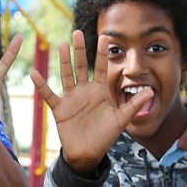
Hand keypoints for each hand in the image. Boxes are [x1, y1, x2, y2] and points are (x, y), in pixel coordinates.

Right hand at [31, 30, 152, 174]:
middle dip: (80, 50)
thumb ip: (134, 105)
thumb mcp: (121, 120)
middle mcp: (84, 91)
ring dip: (64, 61)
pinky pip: (49, 95)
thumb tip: (151, 91)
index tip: (105, 37)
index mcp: (99, 91)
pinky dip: (41, 85)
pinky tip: (35, 73)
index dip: (102, 54)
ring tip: (62, 45)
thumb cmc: (104, 136)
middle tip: (77, 32)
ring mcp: (71, 98)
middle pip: (81, 66)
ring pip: (66, 76)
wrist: (88, 153)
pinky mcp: (60, 109)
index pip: (100, 68)